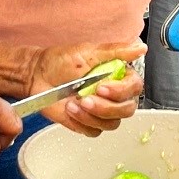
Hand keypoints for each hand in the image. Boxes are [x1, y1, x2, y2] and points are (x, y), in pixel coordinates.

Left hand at [26, 36, 145, 137]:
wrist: (37, 76)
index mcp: (117, 75)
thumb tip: (140, 48)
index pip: (134, 88)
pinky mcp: (89, 123)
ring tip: (73, 103)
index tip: (102, 87)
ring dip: (91, 115)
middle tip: (85, 98)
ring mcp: (102, 111)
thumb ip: (116, 51)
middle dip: (105, 107)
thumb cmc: (60, 61)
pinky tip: (70, 110)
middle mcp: (114, 95)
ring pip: (111, 123)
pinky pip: (94, 131)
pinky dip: (82, 122)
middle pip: (126, 109)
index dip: (120, 91)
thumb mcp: (88, 51)